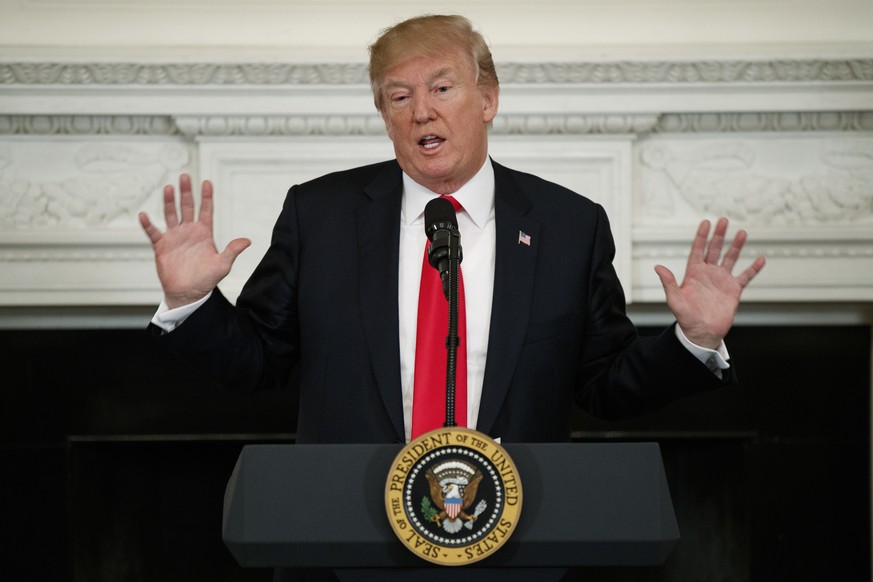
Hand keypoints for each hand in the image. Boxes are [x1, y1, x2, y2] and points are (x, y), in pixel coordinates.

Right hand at [139, 173, 250, 308]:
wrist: (188, 293)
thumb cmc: (206, 280)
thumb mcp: (222, 265)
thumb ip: (232, 251)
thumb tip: (247, 241)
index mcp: (204, 233)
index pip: (205, 210)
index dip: (206, 197)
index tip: (207, 182)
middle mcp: (188, 231)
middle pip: (187, 207)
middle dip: (186, 192)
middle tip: (184, 176)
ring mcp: (174, 237)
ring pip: (170, 214)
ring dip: (169, 202)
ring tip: (169, 188)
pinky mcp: (162, 246)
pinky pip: (153, 232)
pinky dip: (148, 224)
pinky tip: (144, 215)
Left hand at [654, 217, 764, 348]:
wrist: (702, 333)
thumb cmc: (686, 318)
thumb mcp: (674, 299)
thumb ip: (668, 282)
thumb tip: (658, 267)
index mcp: (693, 273)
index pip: (697, 249)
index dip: (701, 236)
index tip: (706, 222)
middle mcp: (708, 273)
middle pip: (714, 249)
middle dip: (719, 235)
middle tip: (724, 220)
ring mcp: (722, 280)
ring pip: (730, 258)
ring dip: (736, 246)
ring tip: (742, 233)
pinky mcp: (733, 290)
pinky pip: (746, 276)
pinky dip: (753, 268)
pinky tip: (760, 259)